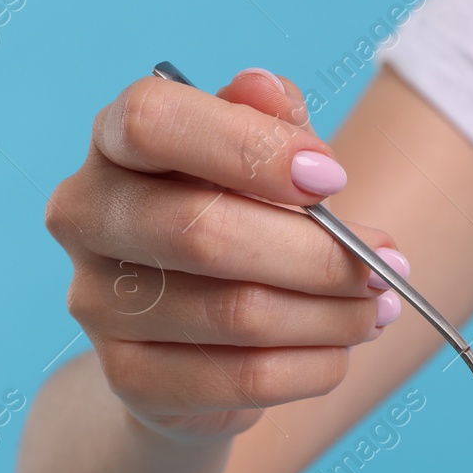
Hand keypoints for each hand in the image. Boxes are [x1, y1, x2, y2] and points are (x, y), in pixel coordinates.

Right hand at [44, 67, 407, 442]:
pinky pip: (243, 378)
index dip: (250, 147)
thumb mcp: (256, 163)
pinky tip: (341, 349)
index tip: (331, 178)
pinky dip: (313, 366)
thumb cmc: (230, 226)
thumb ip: (268, 122)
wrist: (186, 342)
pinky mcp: (130, 379)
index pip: (154, 122)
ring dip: (331, 315)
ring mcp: (97, 304)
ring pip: (238, 314)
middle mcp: (86, 218)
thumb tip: (270, 93)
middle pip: (205, 232)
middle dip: (319, 253)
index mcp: (112, 143)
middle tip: (386, 264)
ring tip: (377, 308)